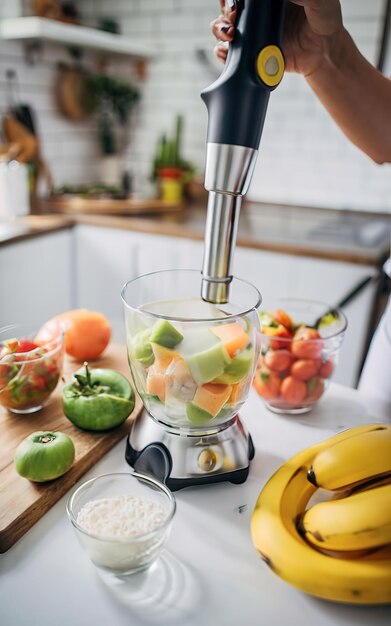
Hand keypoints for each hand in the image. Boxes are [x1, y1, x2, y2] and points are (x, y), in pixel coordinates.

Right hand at [211, 0, 343, 76]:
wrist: (323, 54)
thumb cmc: (324, 21)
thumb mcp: (319, 2)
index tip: (237, 0)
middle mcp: (256, 12)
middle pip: (227, 6)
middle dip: (225, 10)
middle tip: (233, 16)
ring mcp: (251, 33)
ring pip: (222, 27)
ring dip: (219, 30)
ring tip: (230, 36)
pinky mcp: (250, 54)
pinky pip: (228, 54)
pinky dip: (223, 54)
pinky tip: (228, 53)